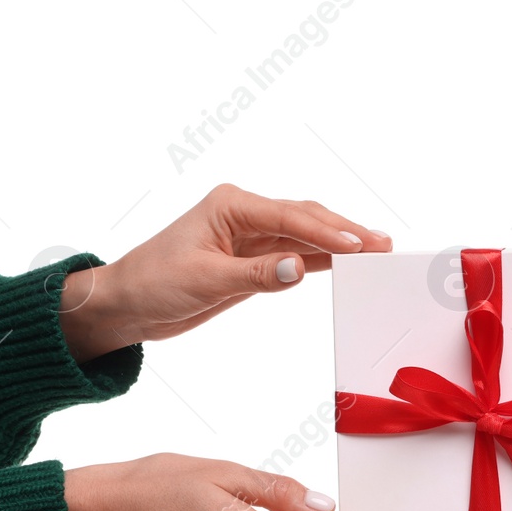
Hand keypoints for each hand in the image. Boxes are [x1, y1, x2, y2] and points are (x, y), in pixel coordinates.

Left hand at [58, 184, 393, 361]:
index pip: (290, 217)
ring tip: (378, 251)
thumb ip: (256, 275)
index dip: (328, 234)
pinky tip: (349, 263)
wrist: (127, 304)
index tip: (360, 246)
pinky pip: (297, 255)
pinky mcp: (255, 260)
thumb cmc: (153, 283)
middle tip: (383, 245)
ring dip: (341, 245)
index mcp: (231, 206)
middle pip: (307, 219)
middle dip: (346, 232)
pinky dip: (324, 260)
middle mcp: (245, 215)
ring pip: (307, 236)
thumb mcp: (204, 280)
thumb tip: (299, 268)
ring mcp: (252, 237)